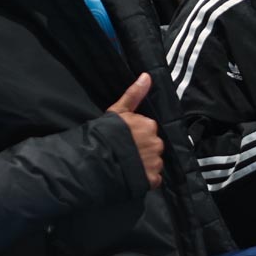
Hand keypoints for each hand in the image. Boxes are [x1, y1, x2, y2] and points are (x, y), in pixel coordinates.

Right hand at [107, 73, 163, 188]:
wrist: (98, 162)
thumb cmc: (106, 134)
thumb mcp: (117, 111)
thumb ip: (134, 94)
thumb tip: (147, 76)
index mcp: (149, 125)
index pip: (147, 129)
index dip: (136, 134)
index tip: (124, 139)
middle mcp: (157, 142)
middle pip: (152, 145)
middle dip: (142, 149)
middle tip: (125, 152)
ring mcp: (155, 162)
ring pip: (154, 162)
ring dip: (144, 164)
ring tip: (127, 165)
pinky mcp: (152, 179)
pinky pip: (154, 178)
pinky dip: (146, 178)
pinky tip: (133, 176)